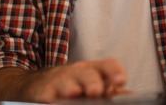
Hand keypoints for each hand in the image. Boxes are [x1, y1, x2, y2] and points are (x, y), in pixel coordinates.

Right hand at [0, 58, 127, 103]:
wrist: (36, 84)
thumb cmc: (71, 84)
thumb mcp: (91, 82)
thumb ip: (110, 88)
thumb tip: (129, 95)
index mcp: (93, 70)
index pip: (107, 65)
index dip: (115, 71)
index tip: (121, 81)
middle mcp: (77, 73)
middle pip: (87, 74)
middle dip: (92, 82)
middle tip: (95, 92)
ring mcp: (59, 83)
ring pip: (67, 86)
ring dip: (72, 91)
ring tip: (74, 94)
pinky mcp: (44, 94)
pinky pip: (50, 98)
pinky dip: (54, 101)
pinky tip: (57, 102)